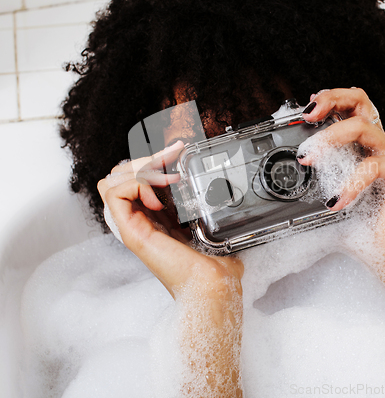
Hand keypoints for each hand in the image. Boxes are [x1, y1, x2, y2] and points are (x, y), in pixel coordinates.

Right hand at [97, 140, 243, 299]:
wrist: (215, 286)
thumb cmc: (215, 264)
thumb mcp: (209, 223)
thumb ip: (206, 206)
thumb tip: (220, 190)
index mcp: (154, 216)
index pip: (133, 176)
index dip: (151, 159)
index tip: (179, 152)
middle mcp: (139, 219)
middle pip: (119, 174)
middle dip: (145, 158)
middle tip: (172, 160)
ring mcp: (134, 226)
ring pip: (111, 180)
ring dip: (141, 170)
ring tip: (168, 179)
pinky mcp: (133, 233)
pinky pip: (114, 194)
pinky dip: (136, 185)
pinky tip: (160, 198)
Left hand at [299, 88, 384, 266]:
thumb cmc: (362, 228)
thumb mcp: (329, 198)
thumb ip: (315, 182)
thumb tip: (286, 176)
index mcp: (362, 147)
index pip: (349, 110)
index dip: (328, 101)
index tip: (304, 111)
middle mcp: (379, 146)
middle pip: (361, 101)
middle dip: (332, 98)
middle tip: (308, 114)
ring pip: (362, 126)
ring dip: (329, 138)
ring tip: (308, 159)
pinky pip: (372, 165)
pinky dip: (349, 182)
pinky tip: (336, 201)